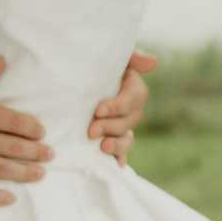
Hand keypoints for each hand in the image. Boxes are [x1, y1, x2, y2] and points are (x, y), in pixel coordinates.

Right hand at [0, 59, 52, 207]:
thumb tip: (1, 62)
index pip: (12, 121)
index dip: (31, 128)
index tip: (41, 132)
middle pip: (12, 147)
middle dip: (35, 151)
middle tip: (49, 154)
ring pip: (0, 170)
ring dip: (24, 173)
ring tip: (40, 174)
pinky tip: (10, 198)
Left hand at [89, 50, 155, 164]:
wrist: (68, 77)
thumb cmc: (89, 62)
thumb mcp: (108, 56)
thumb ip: (132, 57)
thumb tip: (153, 62)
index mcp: (130, 85)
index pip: (136, 97)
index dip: (119, 105)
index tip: (98, 110)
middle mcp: (128, 107)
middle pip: (131, 120)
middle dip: (112, 126)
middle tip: (91, 130)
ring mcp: (120, 125)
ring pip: (128, 138)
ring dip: (117, 144)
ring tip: (102, 147)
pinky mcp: (110, 139)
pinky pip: (119, 153)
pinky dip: (117, 159)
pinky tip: (112, 165)